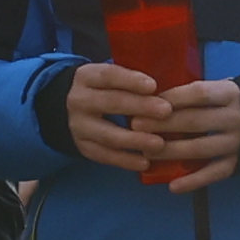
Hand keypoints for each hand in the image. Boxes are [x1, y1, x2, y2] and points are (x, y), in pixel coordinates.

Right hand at [59, 59, 176, 174]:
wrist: (73, 110)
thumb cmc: (106, 90)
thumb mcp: (111, 79)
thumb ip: (132, 81)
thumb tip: (166, 83)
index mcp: (87, 77)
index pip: (108, 76)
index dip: (130, 80)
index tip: (153, 85)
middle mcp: (79, 100)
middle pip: (110, 102)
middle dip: (140, 107)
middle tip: (166, 111)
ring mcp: (79, 126)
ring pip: (108, 134)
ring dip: (135, 140)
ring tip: (159, 144)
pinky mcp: (83, 147)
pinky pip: (105, 156)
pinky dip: (126, 160)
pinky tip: (145, 163)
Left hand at [132, 79, 239, 194]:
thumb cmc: (228, 101)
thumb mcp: (217, 89)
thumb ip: (192, 95)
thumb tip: (152, 98)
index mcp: (229, 94)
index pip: (198, 94)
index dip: (172, 98)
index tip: (147, 102)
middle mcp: (235, 118)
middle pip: (195, 121)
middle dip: (163, 124)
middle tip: (136, 126)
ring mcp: (237, 142)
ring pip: (201, 149)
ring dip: (171, 152)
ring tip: (146, 153)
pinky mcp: (237, 162)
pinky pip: (213, 173)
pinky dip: (193, 181)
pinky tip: (173, 186)